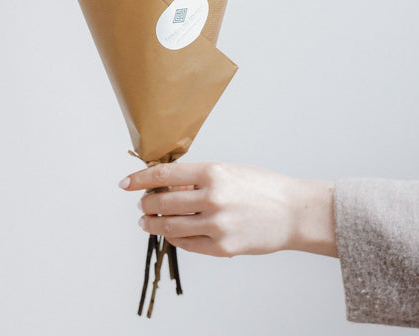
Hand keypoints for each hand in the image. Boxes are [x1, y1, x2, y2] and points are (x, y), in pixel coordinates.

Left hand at [119, 162, 337, 257]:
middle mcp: (212, 197)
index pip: (163, 175)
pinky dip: (173, 239)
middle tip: (141, 206)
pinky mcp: (223, 247)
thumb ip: (197, 177)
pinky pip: (186, 244)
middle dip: (145, 205)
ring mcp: (217, 224)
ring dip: (152, 224)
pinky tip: (170, 234)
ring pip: (169, 226)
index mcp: (212, 172)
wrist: (293, 212)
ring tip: (147, 222)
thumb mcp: (228, 171)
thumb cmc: (260, 186)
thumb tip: (163, 184)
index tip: (125, 183)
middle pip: (162, 202)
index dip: (139, 179)